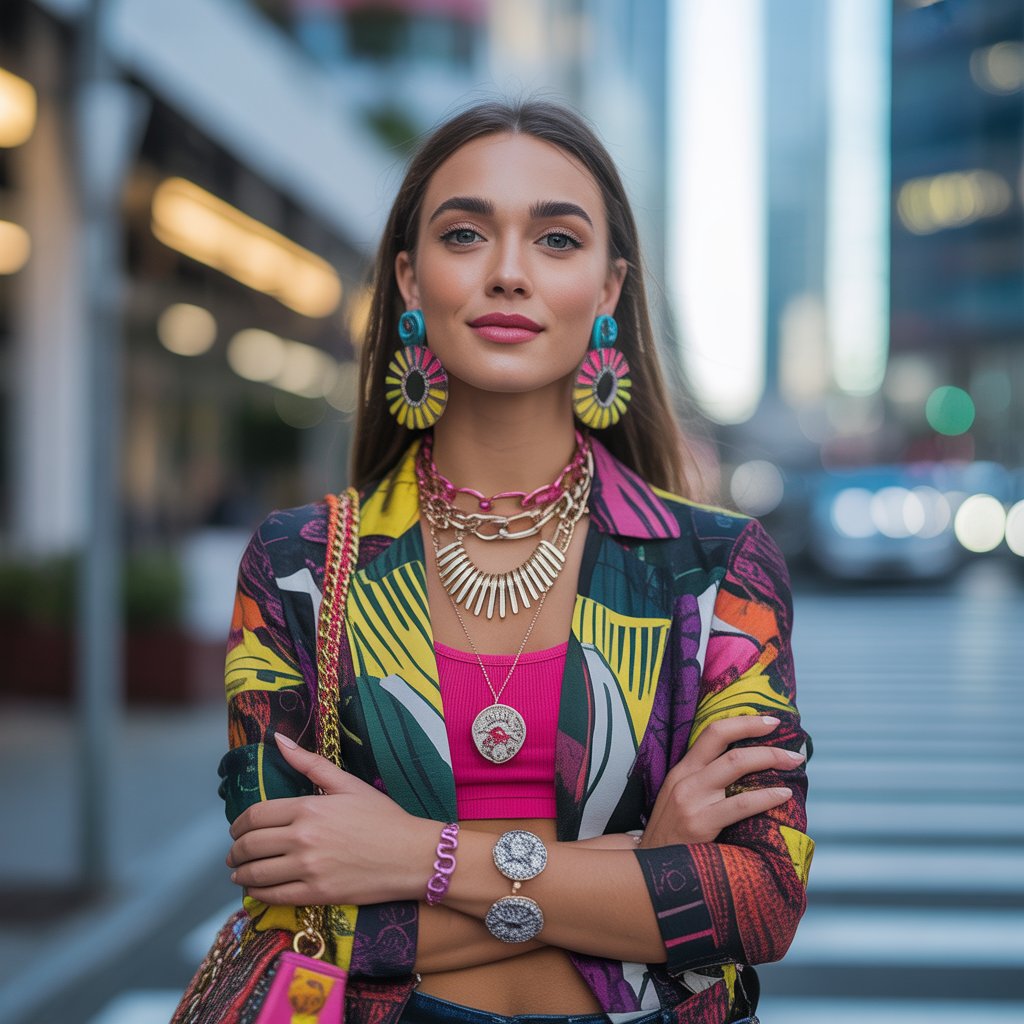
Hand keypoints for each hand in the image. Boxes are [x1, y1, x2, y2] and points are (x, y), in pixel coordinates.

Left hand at [226, 733, 435, 905]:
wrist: (411, 855)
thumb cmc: (383, 817)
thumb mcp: (348, 784)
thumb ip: (309, 763)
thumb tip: (279, 740)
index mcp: (308, 808)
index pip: (256, 816)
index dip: (239, 824)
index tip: (237, 829)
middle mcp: (302, 838)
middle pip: (250, 845)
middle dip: (235, 850)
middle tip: (234, 853)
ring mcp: (308, 869)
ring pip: (256, 873)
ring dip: (240, 873)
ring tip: (239, 872)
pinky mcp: (316, 895)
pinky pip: (273, 897)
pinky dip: (257, 894)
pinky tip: (256, 890)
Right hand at [640, 716, 801, 847]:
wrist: (650, 868)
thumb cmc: (673, 835)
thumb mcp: (681, 800)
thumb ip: (705, 783)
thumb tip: (747, 771)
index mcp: (682, 770)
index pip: (712, 732)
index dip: (742, 722)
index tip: (769, 721)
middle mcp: (685, 779)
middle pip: (724, 740)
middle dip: (759, 733)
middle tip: (791, 744)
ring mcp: (691, 800)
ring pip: (735, 765)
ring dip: (769, 758)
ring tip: (793, 762)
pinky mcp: (699, 824)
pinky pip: (740, 804)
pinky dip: (766, 796)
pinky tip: (783, 794)